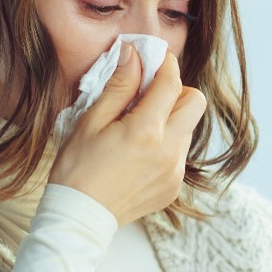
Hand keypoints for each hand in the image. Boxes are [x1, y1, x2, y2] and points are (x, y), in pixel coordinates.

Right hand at [49, 43, 205, 225]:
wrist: (79, 217)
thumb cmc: (77, 168)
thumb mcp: (91, 121)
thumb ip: (118, 86)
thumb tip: (134, 54)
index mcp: (146, 131)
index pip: (171, 83)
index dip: (165, 65)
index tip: (154, 61)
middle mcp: (169, 151)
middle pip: (195, 102)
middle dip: (175, 92)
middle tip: (148, 97)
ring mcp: (175, 172)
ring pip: (187, 129)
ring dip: (170, 120)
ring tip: (138, 130)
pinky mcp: (173, 187)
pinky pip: (179, 154)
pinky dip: (165, 146)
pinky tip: (139, 155)